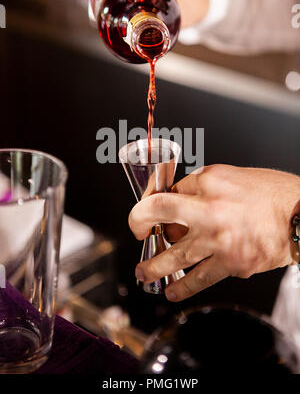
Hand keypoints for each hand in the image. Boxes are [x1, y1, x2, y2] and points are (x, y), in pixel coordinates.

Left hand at [129, 164, 299, 301]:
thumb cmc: (271, 194)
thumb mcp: (232, 176)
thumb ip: (201, 187)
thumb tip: (177, 201)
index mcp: (209, 181)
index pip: (168, 190)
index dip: (152, 201)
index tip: (146, 211)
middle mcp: (210, 208)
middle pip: (159, 215)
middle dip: (139, 225)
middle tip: (137, 235)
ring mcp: (219, 239)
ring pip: (174, 256)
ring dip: (153, 266)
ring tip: (143, 273)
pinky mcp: (232, 264)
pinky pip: (199, 279)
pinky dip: (182, 288)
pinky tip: (172, 291)